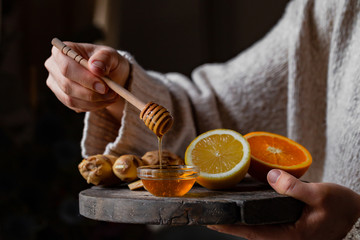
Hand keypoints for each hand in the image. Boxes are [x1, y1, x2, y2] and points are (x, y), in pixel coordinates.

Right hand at [44, 41, 129, 119]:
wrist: (109, 73)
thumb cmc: (106, 60)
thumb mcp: (110, 54)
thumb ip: (104, 58)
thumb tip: (95, 68)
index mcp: (61, 51)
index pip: (66, 67)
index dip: (84, 78)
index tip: (104, 86)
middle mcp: (53, 67)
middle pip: (67, 85)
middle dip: (91, 93)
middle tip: (112, 93)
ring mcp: (56, 83)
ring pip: (71, 99)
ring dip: (94, 102)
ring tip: (112, 96)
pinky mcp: (62, 97)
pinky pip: (75, 106)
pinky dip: (93, 106)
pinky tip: (105, 100)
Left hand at [207, 169, 359, 239]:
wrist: (356, 216)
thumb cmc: (341, 208)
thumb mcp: (320, 195)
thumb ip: (294, 187)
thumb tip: (271, 176)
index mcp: (289, 236)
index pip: (250, 232)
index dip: (228, 226)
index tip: (209, 220)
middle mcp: (283, 237)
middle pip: (247, 231)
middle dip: (226, 222)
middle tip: (206, 212)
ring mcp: (285, 233)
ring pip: (253, 227)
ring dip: (235, 218)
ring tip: (218, 207)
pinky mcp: (287, 227)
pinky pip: (262, 222)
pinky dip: (248, 214)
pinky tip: (240, 204)